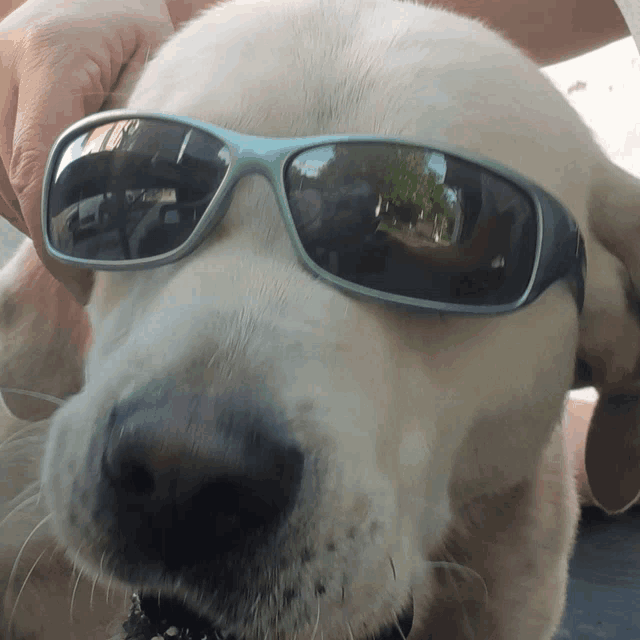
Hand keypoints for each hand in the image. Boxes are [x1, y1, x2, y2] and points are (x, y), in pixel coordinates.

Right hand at [0, 0, 177, 302]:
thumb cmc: (139, 31)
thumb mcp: (153, 70)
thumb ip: (133, 127)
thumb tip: (124, 198)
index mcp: (51, 57)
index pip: (36, 162)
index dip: (52, 226)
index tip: (77, 271)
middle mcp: (2, 59)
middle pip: (8, 173)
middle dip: (44, 228)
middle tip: (83, 267)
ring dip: (24, 213)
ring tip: (68, 234)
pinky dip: (9, 191)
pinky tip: (44, 204)